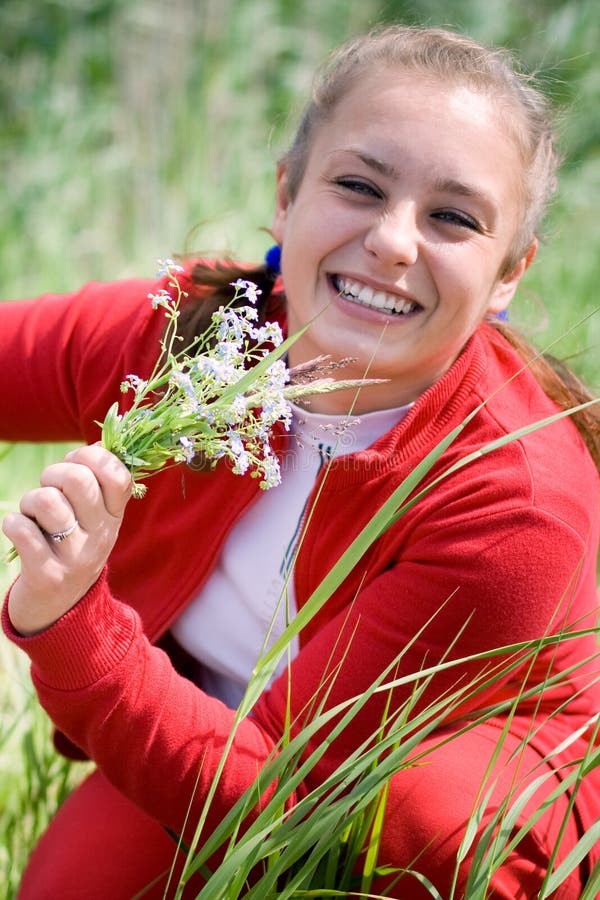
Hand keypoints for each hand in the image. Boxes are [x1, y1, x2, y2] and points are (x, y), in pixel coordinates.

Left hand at [2, 445, 130, 635]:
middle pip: (78, 480)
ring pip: (47, 502)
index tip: (77, 463)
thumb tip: (95, 446)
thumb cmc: (72, 545)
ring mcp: (77, 557)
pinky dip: (13, 523)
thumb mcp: (95, 518)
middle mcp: (102, 536)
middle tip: (49, 488)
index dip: (93, 457)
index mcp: (115, 516)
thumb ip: (96, 484)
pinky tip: (19, 530)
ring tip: (32, 514)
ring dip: (30, 500)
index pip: (117, 474)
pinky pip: (22, 531)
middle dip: (53, 473)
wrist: (61, 607)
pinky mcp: (48, 575)